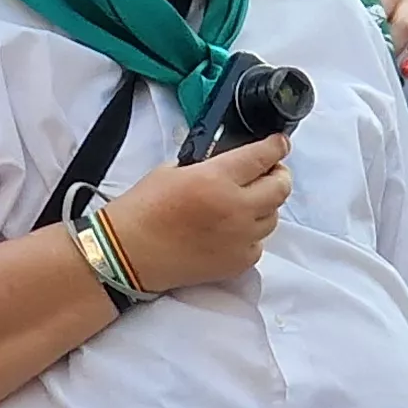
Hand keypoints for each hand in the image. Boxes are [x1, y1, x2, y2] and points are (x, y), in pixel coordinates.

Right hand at [100, 134, 292, 294]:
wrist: (126, 254)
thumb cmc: (142, 210)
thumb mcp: (172, 170)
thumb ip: (207, 165)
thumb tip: (231, 163)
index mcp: (216, 178)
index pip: (263, 156)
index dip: (276, 147)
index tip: (279, 144)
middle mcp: (235, 208)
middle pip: (280, 187)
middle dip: (278, 175)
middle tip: (268, 173)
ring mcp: (239, 238)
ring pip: (273, 217)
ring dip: (264, 206)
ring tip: (245, 204)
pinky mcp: (236, 262)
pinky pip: (258, 244)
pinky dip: (250, 236)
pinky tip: (231, 231)